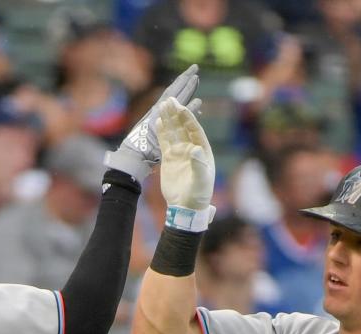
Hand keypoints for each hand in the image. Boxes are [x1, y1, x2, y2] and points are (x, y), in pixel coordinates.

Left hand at [105, 63, 201, 180]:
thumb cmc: (148, 147)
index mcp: (161, 110)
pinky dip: (182, 106)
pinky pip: (172, 111)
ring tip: (192, 81)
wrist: (133, 156)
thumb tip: (198, 101)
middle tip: (195, 68)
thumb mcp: (167, 129)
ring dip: (183, 90)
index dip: (187, 83)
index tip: (196, 73)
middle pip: (175, 91)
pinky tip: (188, 106)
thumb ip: (183, 116)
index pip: (177, 92)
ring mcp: (158, 116)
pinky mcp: (158, 123)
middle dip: (185, 79)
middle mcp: (159, 110)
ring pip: (173, 99)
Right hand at [154, 98, 215, 222]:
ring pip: (173, 132)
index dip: (188, 118)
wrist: (186, 207)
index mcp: (202, 150)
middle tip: (170, 100)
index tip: (181, 108)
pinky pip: (164, 142)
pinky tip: (158, 121)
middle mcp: (191, 148)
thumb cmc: (198, 194)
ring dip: (168, 119)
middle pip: (183, 127)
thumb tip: (195, 149)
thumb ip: (198, 164)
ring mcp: (180, 153)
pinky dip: (161, 132)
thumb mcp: (201, 180)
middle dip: (177, 114)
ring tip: (162, 105)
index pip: (195, 130)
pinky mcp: (169, 159)